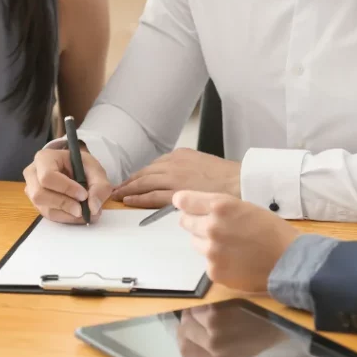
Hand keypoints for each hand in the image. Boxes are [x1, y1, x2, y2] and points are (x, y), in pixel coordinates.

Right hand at [23, 147, 112, 223]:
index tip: (84, 195)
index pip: (47, 176)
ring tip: (85, 213)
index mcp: (44, 158)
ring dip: (66, 214)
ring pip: (44, 208)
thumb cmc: (82, 166)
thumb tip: (93, 208)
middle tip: (83, 209)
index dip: (66, 188)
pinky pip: (48, 215)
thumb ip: (99, 187)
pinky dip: (65, 217)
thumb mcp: (96, 170)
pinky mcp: (36, 204)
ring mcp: (31, 190)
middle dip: (64, 204)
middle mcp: (33, 174)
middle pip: (40, 194)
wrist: (76, 170)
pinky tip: (77, 214)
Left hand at [110, 148, 240, 207]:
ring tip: (118, 196)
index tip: (131, 181)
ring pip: (143, 183)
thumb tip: (177, 180)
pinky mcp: (175, 193)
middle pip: (144, 173)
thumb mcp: (202, 164)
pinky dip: (137, 198)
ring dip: (128, 189)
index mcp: (180, 155)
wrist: (239, 182)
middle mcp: (173, 163)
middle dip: (129, 182)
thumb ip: (186, 169)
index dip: (139, 175)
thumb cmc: (226, 178)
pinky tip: (128, 201)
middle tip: (117, 189)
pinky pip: (150, 196)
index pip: (153, 166)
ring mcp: (173, 178)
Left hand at [174, 191, 298, 291]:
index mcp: (221, 206)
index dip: (184, 202)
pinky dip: (217, 261)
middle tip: (214, 227)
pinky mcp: (214, 271)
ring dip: (206, 242)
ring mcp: (211, 251)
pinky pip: (206, 262)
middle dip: (196, 222)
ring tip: (229, 245)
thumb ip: (218, 208)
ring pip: (195, 242)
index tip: (184, 205)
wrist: (289, 260)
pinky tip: (235, 260)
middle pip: (185, 222)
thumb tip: (192, 209)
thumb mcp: (245, 207)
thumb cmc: (272, 230)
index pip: (184, 200)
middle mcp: (212, 226)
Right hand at [175, 303, 285, 356]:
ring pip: (189, 315)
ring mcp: (212, 328)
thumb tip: (196, 337)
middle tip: (200, 314)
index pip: (186, 349)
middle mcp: (211, 346)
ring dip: (197, 309)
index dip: (187, 338)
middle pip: (184, 331)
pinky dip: (206, 299)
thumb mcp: (237, 353)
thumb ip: (214, 350)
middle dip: (190, 322)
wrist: (283, 316)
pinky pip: (200, 302)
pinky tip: (218, 298)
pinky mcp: (216, 310)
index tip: (191, 330)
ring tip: (210, 304)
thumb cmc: (262, 334)